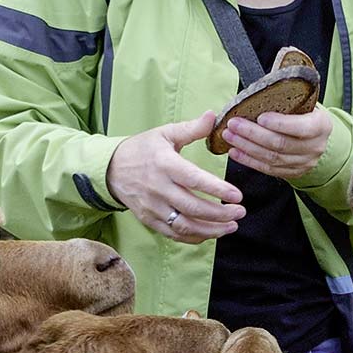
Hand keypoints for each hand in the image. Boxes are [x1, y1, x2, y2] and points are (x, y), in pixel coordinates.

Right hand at [107, 111, 245, 243]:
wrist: (111, 169)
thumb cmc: (142, 149)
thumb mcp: (165, 133)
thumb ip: (191, 128)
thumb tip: (213, 115)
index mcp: (164, 164)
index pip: (194, 180)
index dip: (217, 190)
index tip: (237, 195)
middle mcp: (158, 188)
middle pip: (193, 207)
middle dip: (220, 213)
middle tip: (240, 212)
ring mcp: (153, 207)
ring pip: (185, 225)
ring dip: (211, 229)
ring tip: (231, 226)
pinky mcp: (149, 220)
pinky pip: (173, 234)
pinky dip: (194, 237)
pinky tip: (211, 233)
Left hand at [220, 105, 332, 178]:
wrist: (316, 135)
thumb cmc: (305, 113)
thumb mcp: (304, 102)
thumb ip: (286, 97)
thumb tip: (259, 88)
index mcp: (321, 125)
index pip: (301, 127)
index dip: (279, 124)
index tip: (260, 117)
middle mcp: (315, 147)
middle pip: (281, 144)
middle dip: (253, 134)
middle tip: (234, 124)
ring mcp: (304, 162)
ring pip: (272, 158)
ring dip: (247, 147)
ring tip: (230, 136)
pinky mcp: (293, 173)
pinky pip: (268, 169)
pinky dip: (249, 161)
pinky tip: (235, 151)